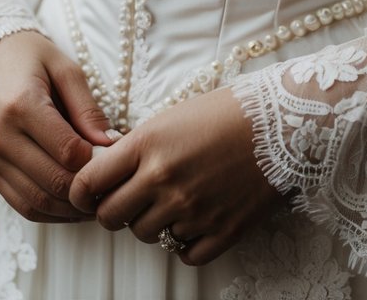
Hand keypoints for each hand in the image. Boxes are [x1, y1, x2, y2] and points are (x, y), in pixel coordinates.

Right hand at [0, 29, 115, 222]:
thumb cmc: (31, 56)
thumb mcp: (66, 69)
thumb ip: (88, 109)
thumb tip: (113, 144)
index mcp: (21, 106)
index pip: (68, 152)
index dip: (97, 161)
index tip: (117, 157)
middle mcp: (1, 137)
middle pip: (54, 182)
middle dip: (88, 190)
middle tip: (115, 185)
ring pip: (38, 202)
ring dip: (72, 209)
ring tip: (99, 199)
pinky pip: (22, 205)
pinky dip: (51, 211)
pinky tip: (73, 204)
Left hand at [69, 86, 284, 264]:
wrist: (283, 121)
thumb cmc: (227, 111)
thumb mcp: (172, 116)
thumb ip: (138, 147)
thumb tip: (110, 173)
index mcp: (148, 143)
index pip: (89, 182)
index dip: (82, 191)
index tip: (87, 193)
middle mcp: (164, 179)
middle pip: (111, 217)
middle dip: (114, 211)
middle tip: (130, 199)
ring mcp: (192, 209)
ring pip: (146, 236)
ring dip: (153, 223)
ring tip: (173, 200)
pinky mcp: (221, 231)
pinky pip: (184, 254)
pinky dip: (185, 242)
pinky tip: (195, 218)